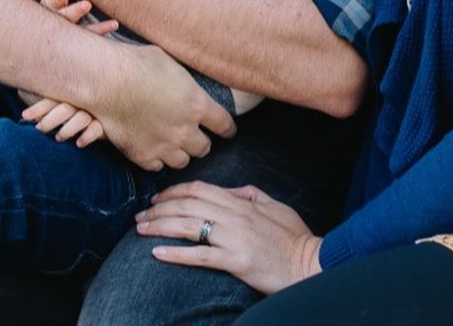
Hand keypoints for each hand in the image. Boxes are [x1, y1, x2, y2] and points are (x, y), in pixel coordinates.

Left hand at [21, 97, 105, 146]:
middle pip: (65, 108)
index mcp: (67, 95)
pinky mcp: (105, 124)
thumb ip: (41, 104)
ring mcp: (93, 112)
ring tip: (58, 138)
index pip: (51, 99)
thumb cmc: (71, 108)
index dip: (38, 108)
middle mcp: (80, 102)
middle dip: (50, 119)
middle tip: (39, 129)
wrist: (109, 108)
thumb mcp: (56, 103)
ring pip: (82, 117)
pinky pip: (97, 128)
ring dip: (69, 128)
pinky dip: (88, 135)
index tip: (25, 116)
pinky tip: (79, 143)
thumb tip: (23, 110)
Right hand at [38, 0, 118, 35]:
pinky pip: (89, 35)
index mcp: (46, 5)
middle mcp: (55, 18)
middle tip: (88, 4)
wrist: (34, 29)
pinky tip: (115, 24)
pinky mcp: (74, 37)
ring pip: (78, 30)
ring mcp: (65, 30)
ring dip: (95, 27)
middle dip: (76, 11)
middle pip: (64, 16)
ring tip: (112, 23)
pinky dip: (102, 30)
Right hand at [95, 43, 236, 171]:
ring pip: (183, 161)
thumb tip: (189, 86)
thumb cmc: (137, 63)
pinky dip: (157, 160)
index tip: (227, 131)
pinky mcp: (142, 155)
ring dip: (180, 153)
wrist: (107, 80)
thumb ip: (186, 83)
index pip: (224, 125)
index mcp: (197, 104)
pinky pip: (157, 167)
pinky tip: (153, 149)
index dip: (227, 129)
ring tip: (174, 145)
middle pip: (204, 148)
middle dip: (201, 142)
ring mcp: (164, 145)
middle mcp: (185, 129)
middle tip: (194, 136)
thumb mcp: (172, 64)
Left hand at [135, 181, 322, 294]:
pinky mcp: (236, 260)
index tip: (157, 198)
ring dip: (160, 226)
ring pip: (188, 225)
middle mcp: (235, 215)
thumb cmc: (295, 237)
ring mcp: (234, 238)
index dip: (174, 191)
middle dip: (159, 208)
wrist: (311, 264)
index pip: (199, 189)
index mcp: (242, 202)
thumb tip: (230, 190)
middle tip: (140, 215)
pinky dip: (176, 253)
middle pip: (187, 204)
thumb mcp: (275, 206)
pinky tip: (157, 253)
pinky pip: (200, 255)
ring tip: (140, 229)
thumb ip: (251, 194)